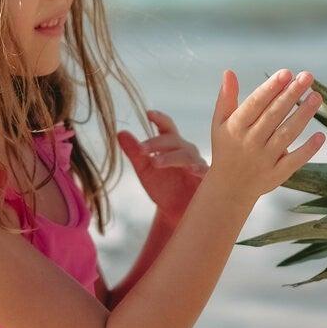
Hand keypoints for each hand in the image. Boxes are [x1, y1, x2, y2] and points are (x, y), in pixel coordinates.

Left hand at [117, 108, 208, 224]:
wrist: (176, 214)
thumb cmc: (163, 188)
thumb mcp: (145, 170)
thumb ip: (134, 152)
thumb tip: (119, 132)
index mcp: (172, 146)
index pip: (167, 127)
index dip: (160, 119)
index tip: (149, 113)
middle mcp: (187, 151)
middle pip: (174, 140)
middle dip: (157, 143)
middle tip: (141, 150)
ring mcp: (198, 164)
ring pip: (186, 155)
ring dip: (171, 157)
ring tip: (156, 162)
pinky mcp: (207, 180)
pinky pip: (205, 172)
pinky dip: (199, 170)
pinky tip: (191, 171)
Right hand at [209, 67, 324, 201]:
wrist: (228, 188)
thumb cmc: (226, 148)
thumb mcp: (219, 123)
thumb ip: (226, 98)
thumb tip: (229, 72)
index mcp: (236, 127)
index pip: (255, 104)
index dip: (271, 88)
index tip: (286, 73)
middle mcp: (250, 142)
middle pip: (274, 115)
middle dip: (291, 95)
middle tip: (307, 77)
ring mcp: (265, 159)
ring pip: (286, 134)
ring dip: (302, 115)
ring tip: (316, 97)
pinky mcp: (277, 174)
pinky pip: (294, 161)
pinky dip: (308, 149)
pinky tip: (320, 135)